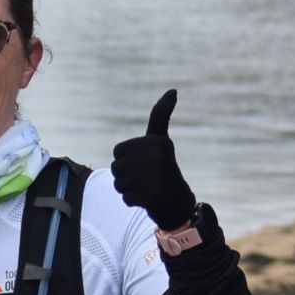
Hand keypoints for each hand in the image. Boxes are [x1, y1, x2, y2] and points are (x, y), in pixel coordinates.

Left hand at [110, 89, 197, 233]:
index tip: (144, 164)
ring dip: (127, 189)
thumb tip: (173, 91)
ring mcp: (157, 177)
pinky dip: (133, 201)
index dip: (125, 160)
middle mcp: (158, 157)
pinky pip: (126, 198)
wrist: (179, 203)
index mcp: (157, 141)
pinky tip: (147, 200)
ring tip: (145, 188)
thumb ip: (161, 115)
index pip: (117, 152)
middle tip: (144, 179)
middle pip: (115, 168)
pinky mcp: (153, 196)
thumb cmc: (164, 168)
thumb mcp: (161, 140)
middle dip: (125, 177)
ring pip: (118, 184)